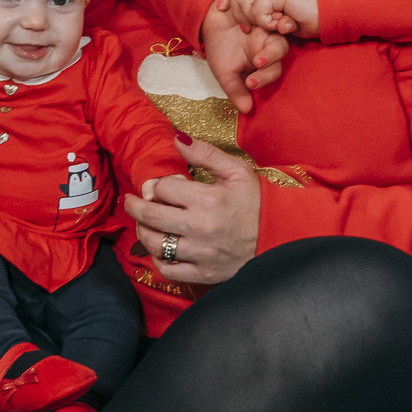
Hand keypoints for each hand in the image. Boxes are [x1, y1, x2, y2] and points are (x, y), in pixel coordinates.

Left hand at [124, 134, 260, 284]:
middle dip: (135, 205)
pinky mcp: (204, 273)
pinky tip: (160, 249)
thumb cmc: (257, 202)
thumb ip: (205, 153)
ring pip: (155, 243)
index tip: (161, 187)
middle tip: (131, 201)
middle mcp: (201, 227)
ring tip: (144, 223)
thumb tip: (176, 137)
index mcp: (208, 199)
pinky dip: (158, 260)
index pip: (163, 189)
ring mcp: (201, 253)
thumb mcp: (237, 171)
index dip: (158, 185)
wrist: (280, 235)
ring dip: (143, 231)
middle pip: (151, 215)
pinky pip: (168, 270)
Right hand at [201, 1, 289, 114]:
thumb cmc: (219, 49)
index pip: (273, 71)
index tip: (249, 83)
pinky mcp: (260, 8)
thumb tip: (246, 110)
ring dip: (269, 30)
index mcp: (264, 60)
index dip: (264, 78)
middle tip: (257, 61)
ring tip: (253, 37)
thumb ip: (236, 90)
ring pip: (275, 27)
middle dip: (270, 56)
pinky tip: (249, 18)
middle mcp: (269, 42)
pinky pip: (267, 10)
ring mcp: (266, 24)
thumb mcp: (225, 73)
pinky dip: (261, 13)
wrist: (208, 22)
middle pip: (280, 49)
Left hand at [218, 0, 319, 37]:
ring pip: (245, 0)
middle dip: (237, 12)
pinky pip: (257, 9)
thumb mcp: (283, 12)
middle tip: (247, 29)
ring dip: (254, 19)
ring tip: (270, 26)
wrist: (333, 11)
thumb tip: (246, 22)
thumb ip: (266, 10)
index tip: (223, 9)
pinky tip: (279, 25)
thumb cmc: (312, 15)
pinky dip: (265, 22)